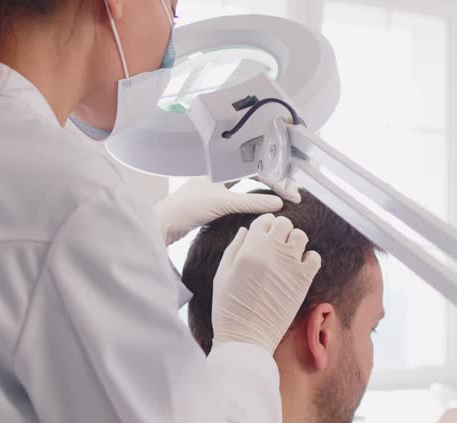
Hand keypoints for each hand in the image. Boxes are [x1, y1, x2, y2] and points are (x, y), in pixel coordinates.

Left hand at [155, 177, 283, 244]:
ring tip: (282, 199)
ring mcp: (216, 186)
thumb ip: (252, 201)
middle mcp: (221, 173)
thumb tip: (278, 203)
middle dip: (275, 182)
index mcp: (223, 165)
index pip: (258, 168)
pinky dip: (254, 200)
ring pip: (248, 184)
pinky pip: (240, 195)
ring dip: (265, 190)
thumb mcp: (223, 203)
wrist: (164, 223)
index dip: (277, 181)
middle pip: (255, 172)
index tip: (292, 195)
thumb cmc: (187, 208)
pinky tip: (262, 207)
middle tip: (292, 195)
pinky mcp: (213, 200)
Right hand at [211, 214, 321, 353]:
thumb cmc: (229, 309)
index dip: (263, 225)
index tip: (263, 235)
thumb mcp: (222, 275)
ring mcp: (290, 265)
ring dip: (294, 242)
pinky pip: (315, 257)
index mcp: (250, 248)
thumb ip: (234, 248)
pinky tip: (298, 267)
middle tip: (274, 245)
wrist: (246, 338)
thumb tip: (245, 230)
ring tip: (286, 256)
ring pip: (301, 236)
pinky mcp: (303, 281)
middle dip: (279, 230)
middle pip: (284, 223)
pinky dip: (309, 258)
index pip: (264, 220)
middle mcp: (272, 252)